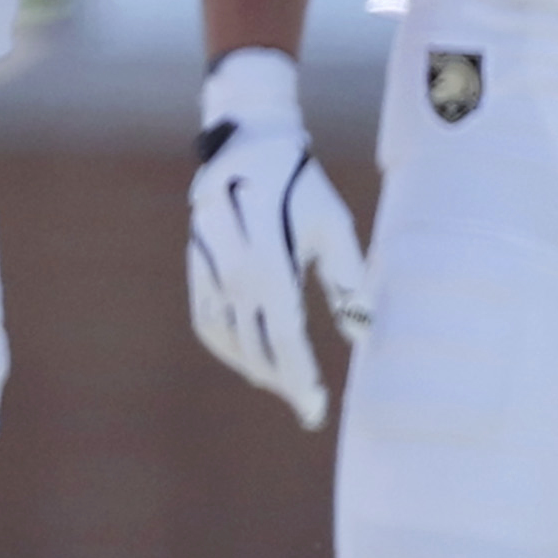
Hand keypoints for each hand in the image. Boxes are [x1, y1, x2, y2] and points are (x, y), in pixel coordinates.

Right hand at [186, 45, 369, 429]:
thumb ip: (348, 283)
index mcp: (270, 270)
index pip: (287, 345)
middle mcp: (235, 279)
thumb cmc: (301, 187)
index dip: (302, 383)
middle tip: (308, 406)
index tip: (315, 411)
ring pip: (231, 343)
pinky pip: (208, 323)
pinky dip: (227, 347)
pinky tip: (248, 357)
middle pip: (259, 352)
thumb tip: (361, 334)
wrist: (246, 146)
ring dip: (257, 369)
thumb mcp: (334, 228)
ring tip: (284, 383)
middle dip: (285, 384)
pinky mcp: (197, 270)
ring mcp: (210, 276)